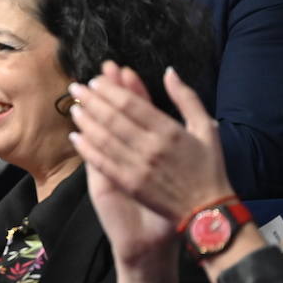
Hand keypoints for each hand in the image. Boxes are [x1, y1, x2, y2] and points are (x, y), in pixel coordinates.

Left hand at [67, 61, 233, 227]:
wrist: (207, 211)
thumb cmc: (208, 168)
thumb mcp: (206, 128)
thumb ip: (187, 98)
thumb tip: (169, 72)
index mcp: (169, 130)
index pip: (131, 104)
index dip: (109, 90)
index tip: (95, 81)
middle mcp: (151, 147)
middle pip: (112, 117)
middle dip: (91, 100)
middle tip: (76, 88)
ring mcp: (138, 167)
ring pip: (103, 138)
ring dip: (85, 121)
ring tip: (74, 108)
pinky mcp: (129, 184)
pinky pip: (102, 162)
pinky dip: (86, 148)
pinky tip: (75, 137)